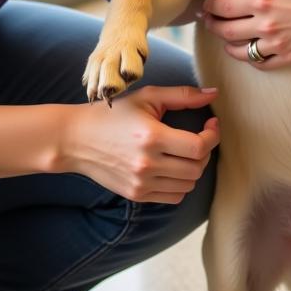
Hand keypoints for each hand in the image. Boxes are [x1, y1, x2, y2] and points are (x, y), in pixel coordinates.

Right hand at [65, 85, 219, 202]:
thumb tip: (214, 93)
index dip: (212, 135)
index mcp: (152, 137)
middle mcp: (147, 164)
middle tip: (200, 136)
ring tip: (186, 151)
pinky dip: (180, 183)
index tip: (212, 124)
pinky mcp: (137, 195)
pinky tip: (173, 166)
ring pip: (188, 185)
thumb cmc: (114, 114)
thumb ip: (183, 95)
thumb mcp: (148, 96)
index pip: (199, 147)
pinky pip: (174, 196)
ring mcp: (141, 183)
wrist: (76, 139)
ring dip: (194, 168)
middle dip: (205, 151)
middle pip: (197, 168)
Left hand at [200, 0, 290, 68]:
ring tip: (222, 36)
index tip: (205, 3)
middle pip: (227, 29)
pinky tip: (247, 52)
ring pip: (240, 50)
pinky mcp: (290, 58)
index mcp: (263, 0)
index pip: (224, 5)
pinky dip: (249, 59)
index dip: (210, 5)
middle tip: (206, 19)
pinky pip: (261, 63)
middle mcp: (265, 25)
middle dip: (212, 24)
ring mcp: (276, 45)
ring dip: (226, 43)